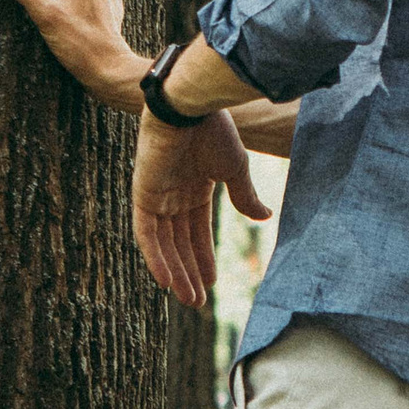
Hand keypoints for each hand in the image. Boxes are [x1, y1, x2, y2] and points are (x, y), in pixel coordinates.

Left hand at [132, 107, 271, 308]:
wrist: (192, 105)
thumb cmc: (215, 130)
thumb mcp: (235, 169)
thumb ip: (245, 196)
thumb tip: (266, 218)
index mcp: (195, 188)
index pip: (197, 231)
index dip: (204, 257)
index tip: (212, 283)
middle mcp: (173, 195)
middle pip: (179, 243)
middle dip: (189, 273)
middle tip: (197, 302)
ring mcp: (156, 195)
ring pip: (163, 244)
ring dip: (175, 273)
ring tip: (188, 300)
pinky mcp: (142, 194)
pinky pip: (145, 234)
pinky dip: (155, 257)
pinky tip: (167, 281)